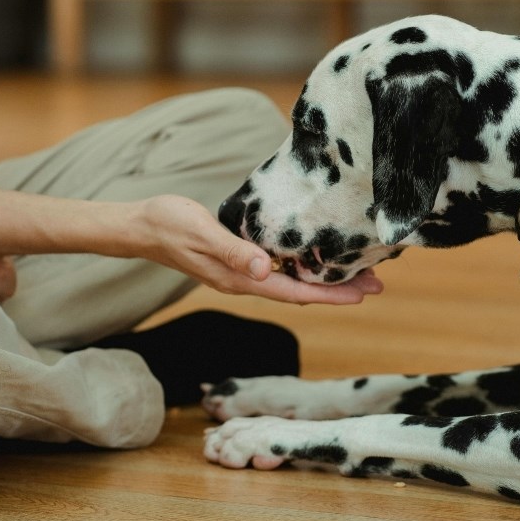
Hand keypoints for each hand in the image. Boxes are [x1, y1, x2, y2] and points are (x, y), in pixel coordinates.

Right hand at [133, 195, 383, 304]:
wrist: (143, 226)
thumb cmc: (171, 225)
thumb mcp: (203, 233)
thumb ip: (234, 251)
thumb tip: (266, 270)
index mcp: (240, 278)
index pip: (294, 292)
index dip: (330, 295)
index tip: (363, 294)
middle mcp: (245, 280)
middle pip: (300, 291)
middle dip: (338, 290)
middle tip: (377, 285)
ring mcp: (241, 272)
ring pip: (292, 281)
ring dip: (324, 279)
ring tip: (356, 272)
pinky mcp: (238, 259)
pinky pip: (278, 269)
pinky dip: (302, 266)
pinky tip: (316, 257)